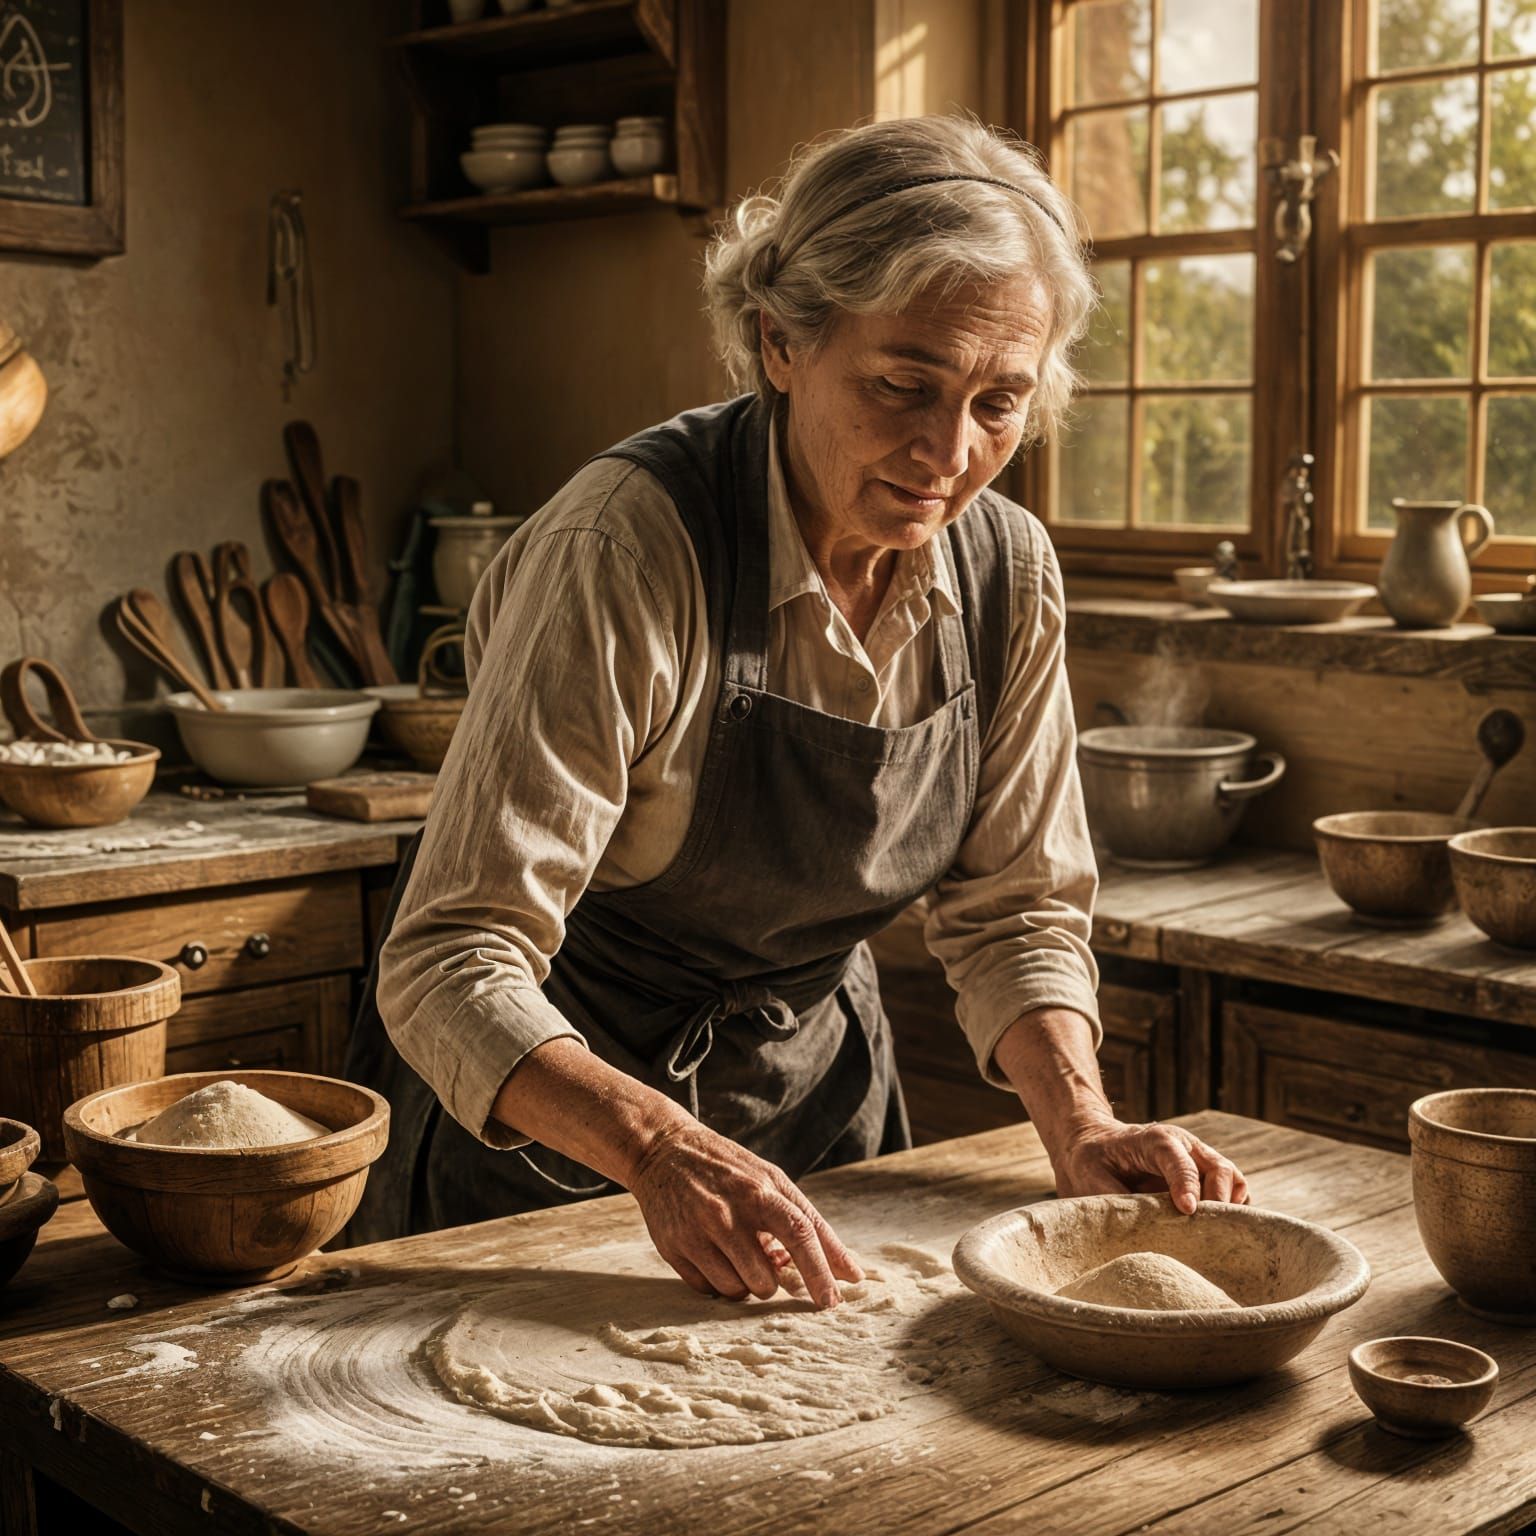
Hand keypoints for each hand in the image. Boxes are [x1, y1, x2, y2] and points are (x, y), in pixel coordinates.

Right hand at [628, 1116, 861, 1309]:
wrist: (663, 1150)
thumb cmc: (729, 1168)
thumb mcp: (770, 1179)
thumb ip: (806, 1221)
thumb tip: (847, 1271)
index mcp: (760, 1191)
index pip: (800, 1235)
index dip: (821, 1271)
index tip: (834, 1301)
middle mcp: (727, 1213)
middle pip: (766, 1279)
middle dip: (772, 1281)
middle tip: (762, 1258)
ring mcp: (697, 1232)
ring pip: (738, 1291)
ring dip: (744, 1283)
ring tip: (734, 1252)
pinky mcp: (672, 1249)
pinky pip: (708, 1290)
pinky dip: (717, 1281)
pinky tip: (711, 1253)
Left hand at [1050, 1115, 1249, 1214]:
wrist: (1093, 1143)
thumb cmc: (1091, 1160)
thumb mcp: (1091, 1176)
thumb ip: (1117, 1202)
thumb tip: (1141, 1234)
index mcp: (1155, 1140)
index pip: (1180, 1162)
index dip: (1186, 1186)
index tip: (1187, 1211)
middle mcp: (1184, 1145)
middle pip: (1220, 1168)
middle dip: (1219, 1200)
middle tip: (1204, 1230)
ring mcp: (1198, 1159)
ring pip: (1233, 1180)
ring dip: (1230, 1207)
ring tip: (1214, 1233)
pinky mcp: (1204, 1176)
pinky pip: (1233, 1192)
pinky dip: (1232, 1211)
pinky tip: (1217, 1230)